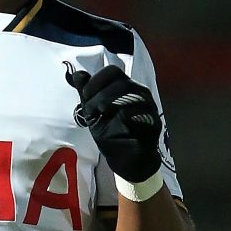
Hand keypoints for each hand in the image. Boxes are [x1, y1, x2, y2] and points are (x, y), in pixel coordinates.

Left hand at [70, 65, 161, 182]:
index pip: (113, 71)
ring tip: (101, 113)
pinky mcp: (153, 123)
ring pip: (134, 93)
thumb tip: (77, 73)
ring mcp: (149, 108)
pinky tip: (117, 120)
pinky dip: (127, 114)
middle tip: (92, 108)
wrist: (125, 159)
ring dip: (111, 101)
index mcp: (125, 88)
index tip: (85, 95)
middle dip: (101, 93)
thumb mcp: (92, 112)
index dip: (96, 80)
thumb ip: (86, 93)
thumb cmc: (110, 133)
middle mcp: (139, 94)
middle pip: (122, 81)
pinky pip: (143, 113)